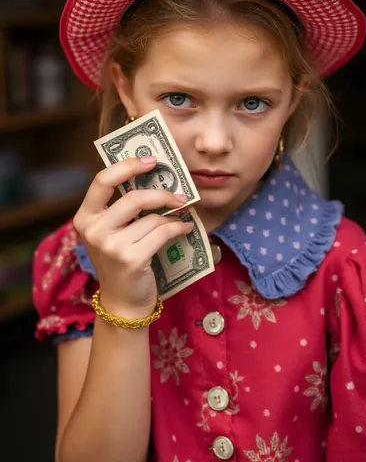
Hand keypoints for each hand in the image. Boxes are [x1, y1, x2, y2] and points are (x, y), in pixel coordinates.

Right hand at [73, 157, 192, 318]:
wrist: (123, 301)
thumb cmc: (121, 260)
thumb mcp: (113, 232)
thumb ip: (123, 207)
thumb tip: (155, 177)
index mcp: (85, 217)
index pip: (103, 180)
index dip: (128, 165)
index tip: (151, 160)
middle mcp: (93, 230)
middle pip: (133, 198)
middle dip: (161, 193)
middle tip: (179, 193)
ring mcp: (111, 246)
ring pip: (152, 218)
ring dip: (172, 215)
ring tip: (182, 215)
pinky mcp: (130, 259)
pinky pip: (162, 233)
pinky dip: (177, 228)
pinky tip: (184, 228)